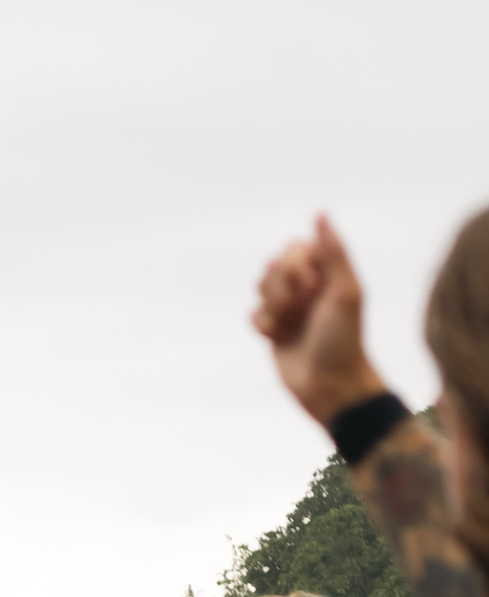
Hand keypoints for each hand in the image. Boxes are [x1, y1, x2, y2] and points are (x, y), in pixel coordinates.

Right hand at [257, 215, 390, 425]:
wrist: (329, 384)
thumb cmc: (344, 338)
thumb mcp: (345, 291)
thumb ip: (333, 251)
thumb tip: (320, 213)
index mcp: (327, 272)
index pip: (293, 248)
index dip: (296, 268)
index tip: (314, 289)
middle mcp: (307, 285)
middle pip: (273, 267)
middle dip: (283, 290)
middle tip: (305, 310)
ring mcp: (289, 306)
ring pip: (259, 289)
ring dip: (274, 309)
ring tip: (294, 325)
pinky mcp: (273, 328)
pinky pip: (253, 315)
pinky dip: (265, 326)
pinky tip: (280, 339)